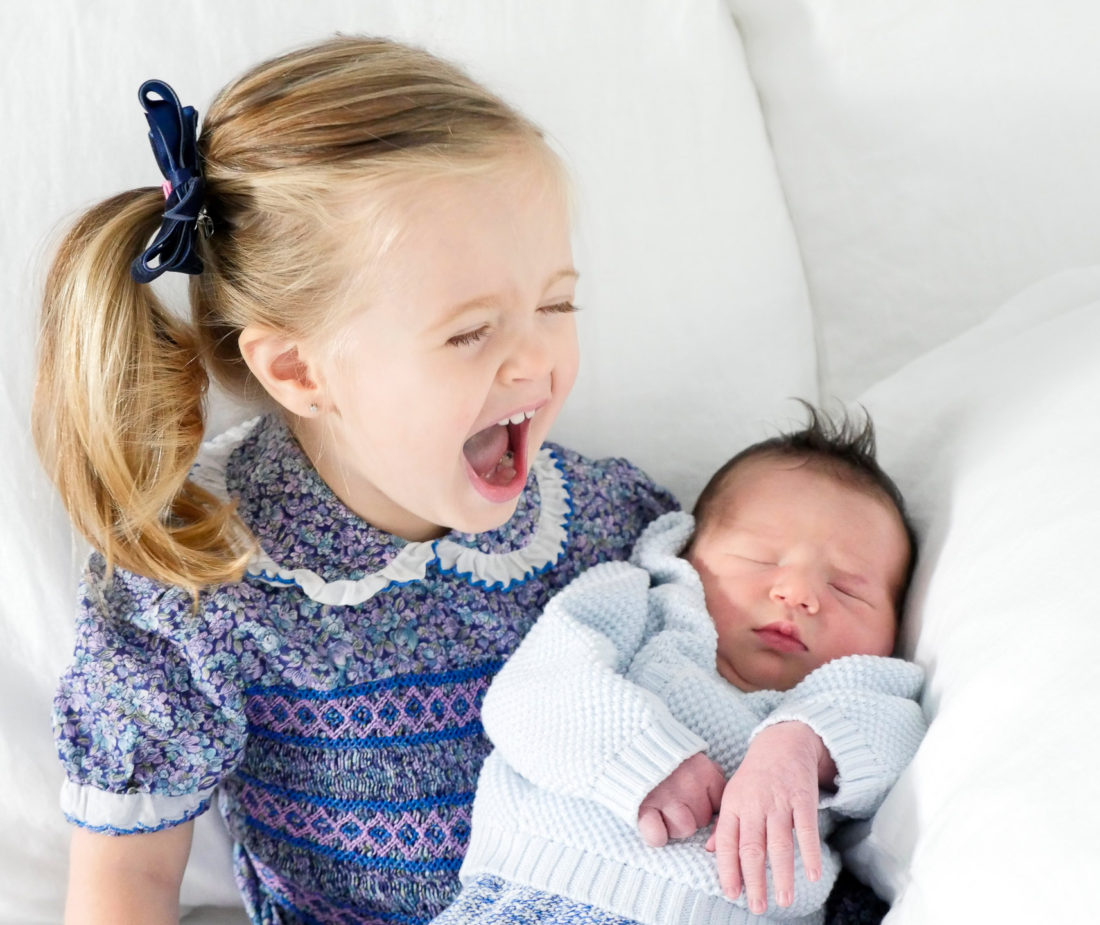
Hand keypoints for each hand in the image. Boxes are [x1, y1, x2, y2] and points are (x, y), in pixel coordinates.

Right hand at [637, 752, 724, 846]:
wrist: (625, 742)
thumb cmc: (662, 754)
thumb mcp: (692, 755)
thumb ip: (708, 772)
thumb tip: (718, 791)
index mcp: (703, 771)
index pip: (718, 804)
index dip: (705, 804)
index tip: (692, 798)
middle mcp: (689, 785)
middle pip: (702, 819)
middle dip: (690, 815)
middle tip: (674, 802)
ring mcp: (666, 797)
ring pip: (685, 829)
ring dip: (673, 825)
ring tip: (662, 810)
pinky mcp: (643, 808)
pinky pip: (658, 837)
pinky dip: (655, 833)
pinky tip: (651, 820)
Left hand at [706, 722, 828, 914]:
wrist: (782, 742)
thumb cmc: (754, 775)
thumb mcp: (732, 794)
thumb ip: (724, 824)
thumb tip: (709, 851)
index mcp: (733, 805)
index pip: (726, 842)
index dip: (728, 869)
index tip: (731, 894)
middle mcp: (754, 804)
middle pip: (752, 848)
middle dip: (754, 881)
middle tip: (757, 907)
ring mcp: (779, 801)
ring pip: (779, 843)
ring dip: (782, 874)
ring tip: (783, 900)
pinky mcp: (803, 798)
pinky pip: (806, 829)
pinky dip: (810, 853)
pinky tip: (812, 875)